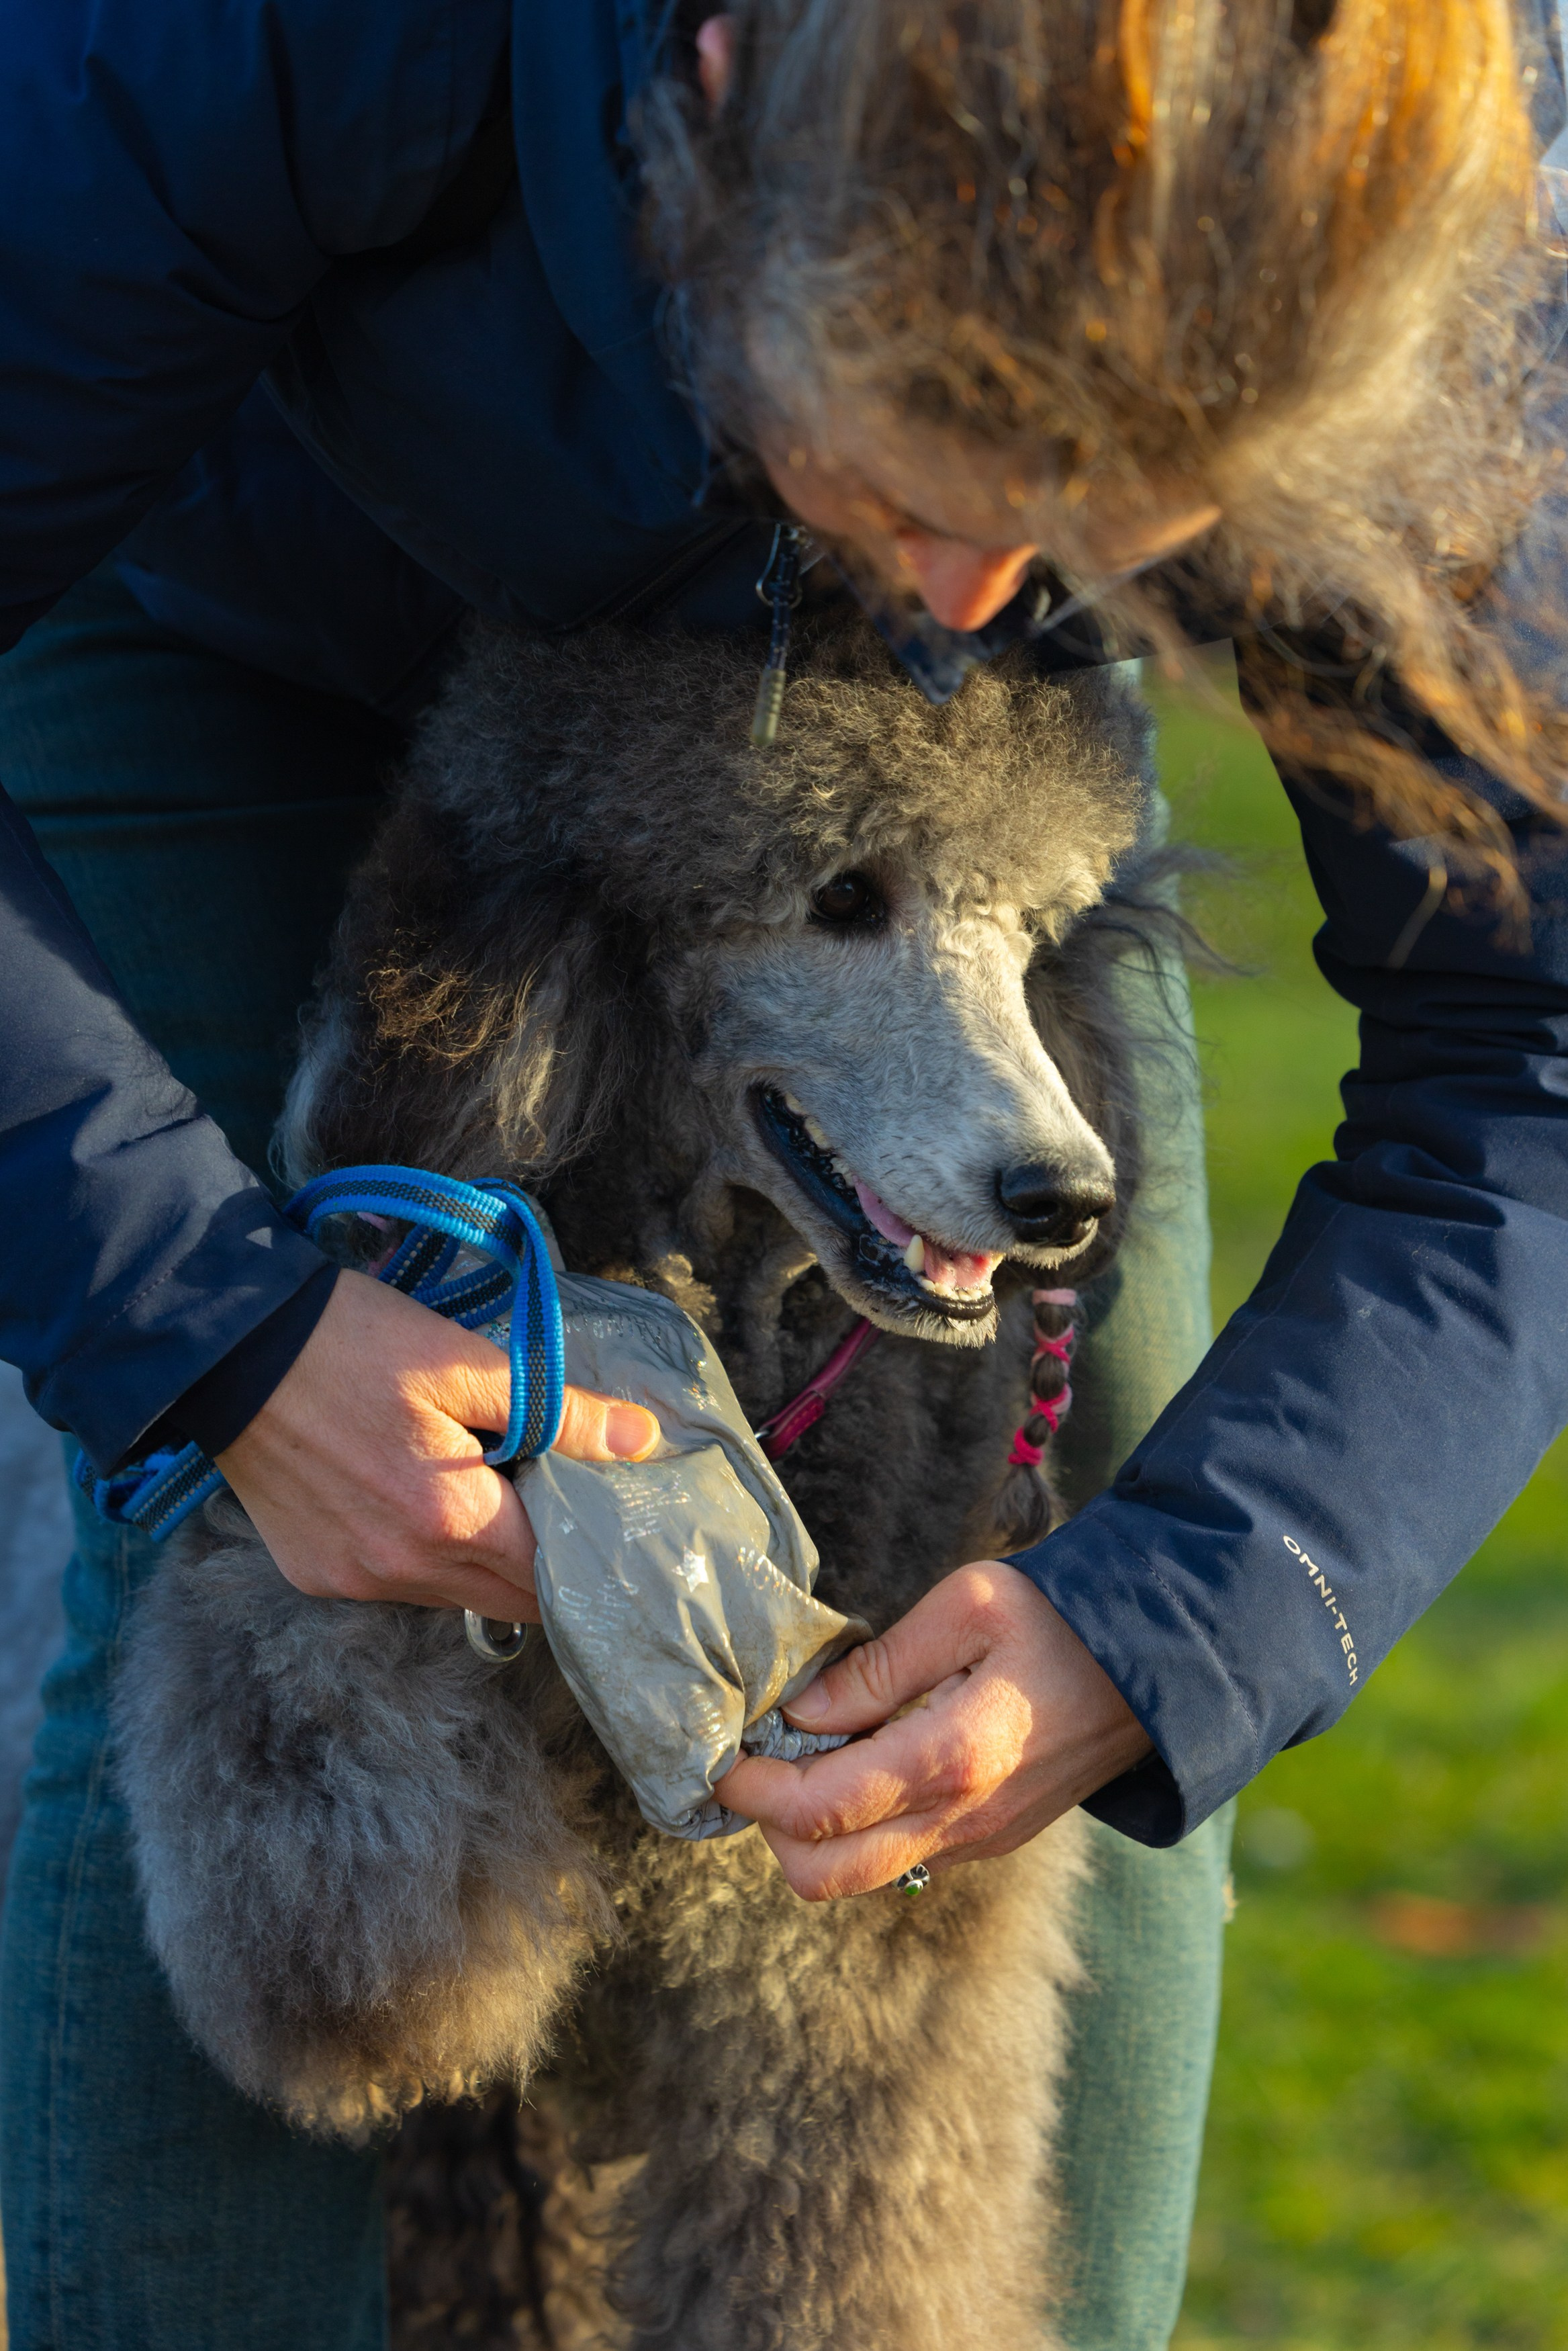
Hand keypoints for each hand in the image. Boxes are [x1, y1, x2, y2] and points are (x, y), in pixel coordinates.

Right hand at [216, 1268, 657, 1617]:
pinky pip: (397, 1583)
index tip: (613, 1525)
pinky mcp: (314, 1573)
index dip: (589, 1555)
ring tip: (498, 1494)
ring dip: (486, 1559)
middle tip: (568, 1510)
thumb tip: (643, 1441)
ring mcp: (352, 1579)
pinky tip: (422, 1499)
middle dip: (545, 1564)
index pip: (550, 1577)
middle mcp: (400, 1570)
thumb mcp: (466, 1362)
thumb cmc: (353, 1341)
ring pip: (453, 1594)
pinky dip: (425, 1555)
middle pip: (507, 1599)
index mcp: (448, 1521)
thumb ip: (560, 1412)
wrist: (229, 1347)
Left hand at [714, 1562, 1151, 1899]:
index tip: (722, 1757)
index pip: (817, 1810)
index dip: (750, 1791)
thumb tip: (798, 1715)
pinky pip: (902, 1857)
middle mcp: (963, 1819)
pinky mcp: (991, 1840)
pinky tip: (864, 1758)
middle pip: (822, 1874)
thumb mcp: (965, 1607)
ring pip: (859, 1876)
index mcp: (951, 1757)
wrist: (1158, 1664)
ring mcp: (979, 1840)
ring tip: (812, 1752)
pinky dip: (860, 1826)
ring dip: (814, 1832)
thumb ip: (877, 1666)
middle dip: (771, 1829)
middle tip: (760, 1762)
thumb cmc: (1059, 1617)